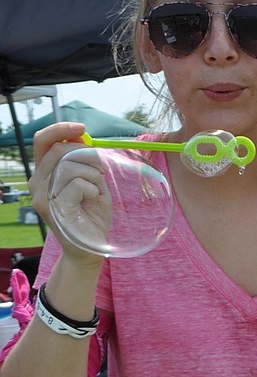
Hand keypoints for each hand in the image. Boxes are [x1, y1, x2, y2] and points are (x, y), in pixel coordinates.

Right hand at [30, 123, 107, 265]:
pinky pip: (77, 184)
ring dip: (92, 175)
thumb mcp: (91, 181)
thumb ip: (83, 161)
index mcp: (43, 173)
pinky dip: (92, 189)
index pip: (43, 141)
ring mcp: (41, 196)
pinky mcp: (53, 208)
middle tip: (100, 171)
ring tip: (95, 191)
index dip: (61, 129)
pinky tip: (91, 200)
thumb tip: (82, 137)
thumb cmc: (91, 214)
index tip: (82, 128)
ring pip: (69, 166)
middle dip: (87, 155)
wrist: (91, 248)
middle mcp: (37, 183)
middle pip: (59, 149)